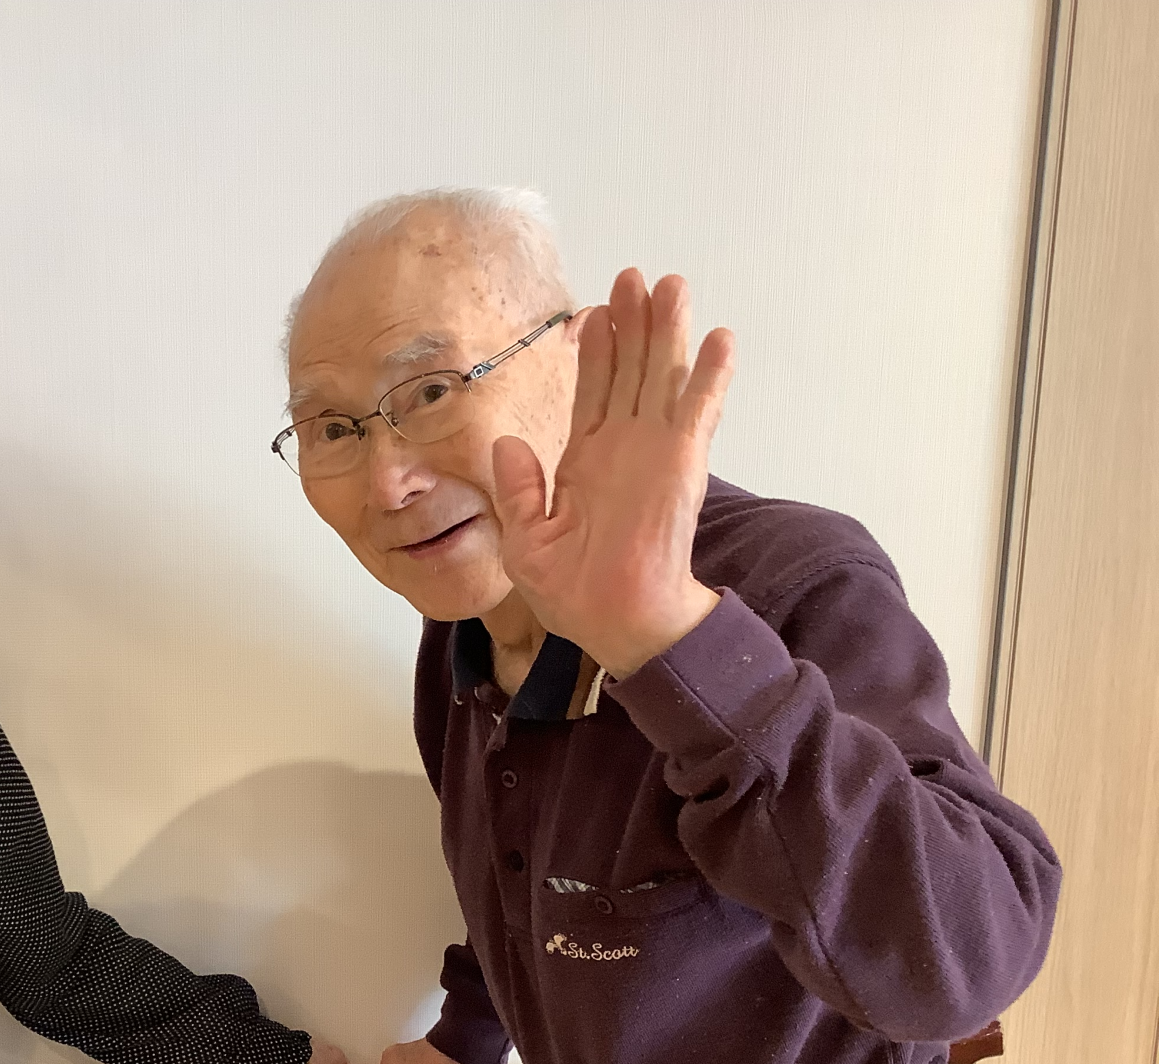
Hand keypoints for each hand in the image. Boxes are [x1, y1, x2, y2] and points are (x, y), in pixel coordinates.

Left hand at [491, 269, 735, 678]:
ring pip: (663, 377)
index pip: (592, 391)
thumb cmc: (573, 594)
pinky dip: (709, 375)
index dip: (595, 350)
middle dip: (633, 322)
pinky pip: (697, 411)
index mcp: (586, 462)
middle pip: (630, 370)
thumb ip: (518, 488)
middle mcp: (623, 448)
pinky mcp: (681, 464)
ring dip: (669, 332)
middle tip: (634, 276)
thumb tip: (507, 442)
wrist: (615, 623)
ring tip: (672, 285)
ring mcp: (655, 452)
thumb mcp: (525, 540)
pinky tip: (720, 338)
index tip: (595, 311)